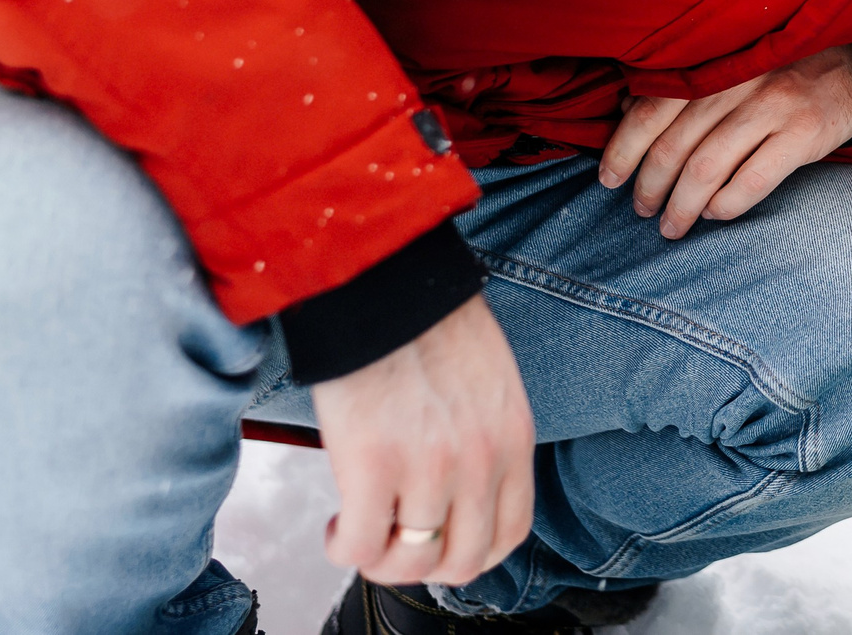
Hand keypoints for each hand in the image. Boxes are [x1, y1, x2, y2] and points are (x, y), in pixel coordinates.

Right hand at [312, 293, 536, 586]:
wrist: (389, 287)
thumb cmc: (432, 325)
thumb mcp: (490, 386)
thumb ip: (487, 439)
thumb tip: (460, 489)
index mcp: (513, 440)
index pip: (510, 534)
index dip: (471, 553)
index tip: (440, 543)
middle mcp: (480, 462)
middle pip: (462, 561)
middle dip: (423, 564)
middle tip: (394, 542)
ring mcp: (430, 468)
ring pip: (410, 563)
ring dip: (380, 560)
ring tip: (361, 532)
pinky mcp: (374, 466)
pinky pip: (362, 547)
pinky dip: (345, 548)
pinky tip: (337, 525)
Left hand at [599, 43, 851, 237]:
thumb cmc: (777, 71)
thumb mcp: (728, 66)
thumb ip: (680, 87)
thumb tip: (624, 113)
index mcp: (713, 62)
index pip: (651, 110)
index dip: (624, 149)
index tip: (609, 179)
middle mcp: (739, 79)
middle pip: (676, 145)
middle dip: (650, 186)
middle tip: (641, 210)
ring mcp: (774, 104)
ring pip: (708, 167)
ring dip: (682, 206)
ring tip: (671, 226)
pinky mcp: (805, 132)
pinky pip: (753, 180)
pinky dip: (726, 204)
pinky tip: (715, 214)